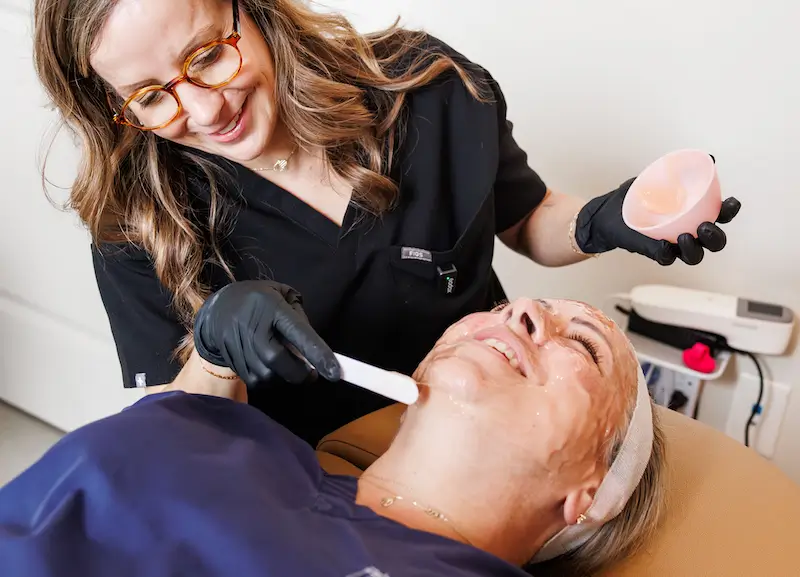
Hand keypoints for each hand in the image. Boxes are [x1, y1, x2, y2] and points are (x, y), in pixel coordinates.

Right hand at [193, 281, 340, 388]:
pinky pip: (254, 381)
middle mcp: (253, 327)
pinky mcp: (231, 360)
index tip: (335, 373)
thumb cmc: (259, 300)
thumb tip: (313, 348)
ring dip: (284, 378)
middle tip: (311, 373)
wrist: (218, 308)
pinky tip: (271, 368)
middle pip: (277, 360)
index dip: (318, 353)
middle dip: (299, 373)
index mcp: (271, 307)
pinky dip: (269, 381)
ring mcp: (239, 345)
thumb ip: (299, 316)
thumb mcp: (281, 294)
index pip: (298, 332)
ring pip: (266, 374)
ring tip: (287, 366)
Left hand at [574, 158, 740, 264]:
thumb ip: (682, 170)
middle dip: (716, 237)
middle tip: (704, 226)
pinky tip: (666, 246)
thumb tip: (708, 157)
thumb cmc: (634, 197)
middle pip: (714, 242)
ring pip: (694, 256)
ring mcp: (672, 245)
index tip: (730, 202)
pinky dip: (668, 253)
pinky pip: (666, 258)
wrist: (604, 213)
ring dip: (694, 249)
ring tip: (685, 237)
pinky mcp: (654, 253)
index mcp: (694, 213)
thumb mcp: (656, 179)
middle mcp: (688, 231)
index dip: (729, 211)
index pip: (720, 215)